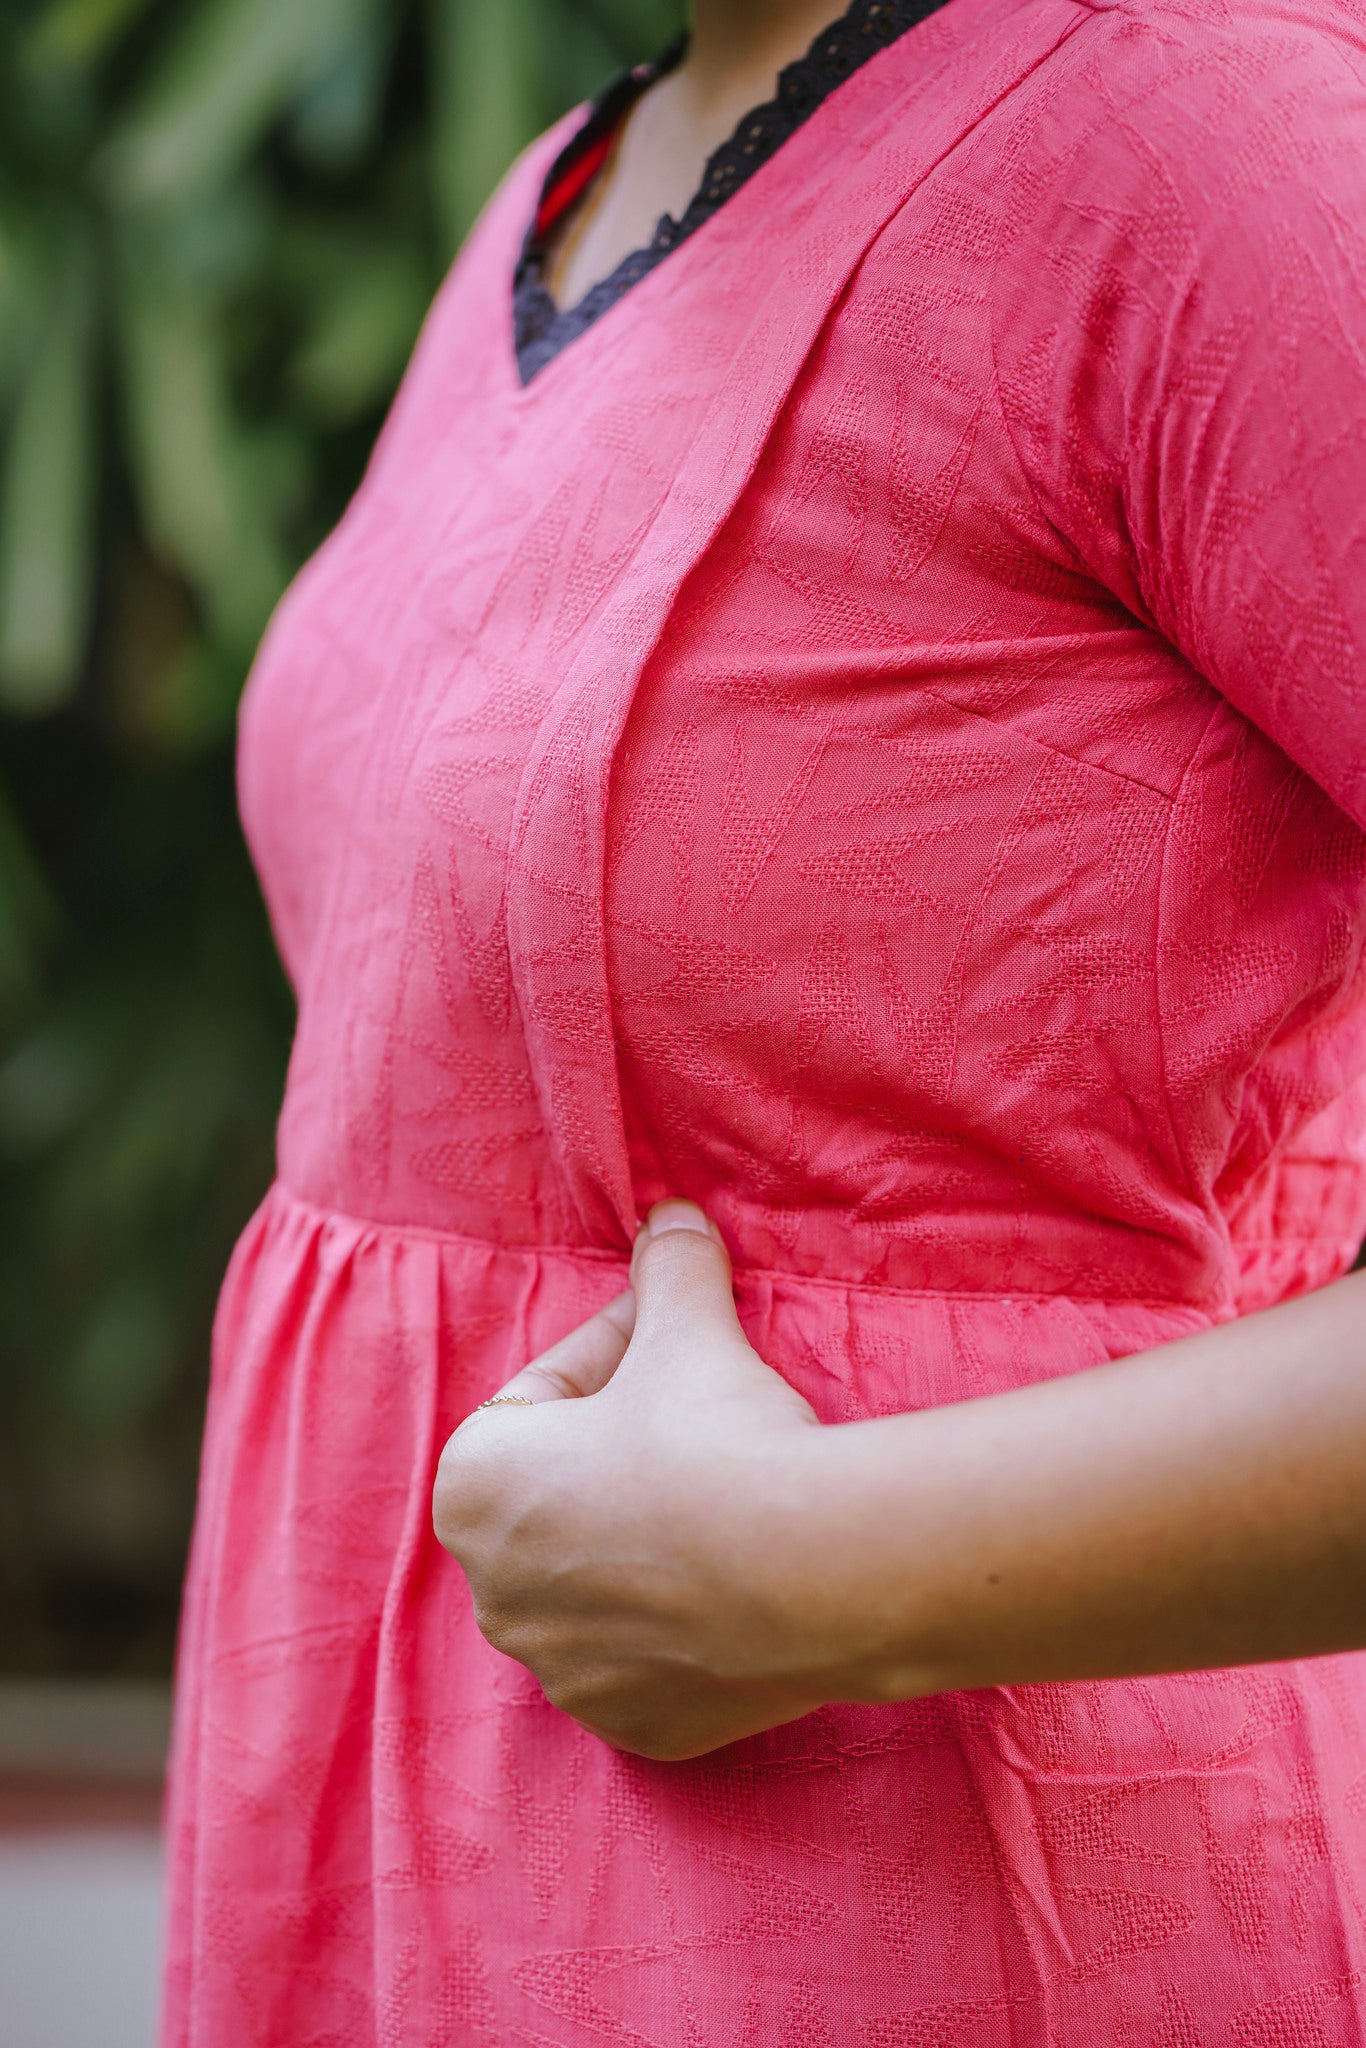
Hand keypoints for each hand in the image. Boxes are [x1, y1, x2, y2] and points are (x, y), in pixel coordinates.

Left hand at [432, 1200, 850, 1759]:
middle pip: (563, 1495)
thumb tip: (670, 1216)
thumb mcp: (686, 1326)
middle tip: (702, 1411)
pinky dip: (683, 1623)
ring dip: (647, 1539)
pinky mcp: (634, 1728)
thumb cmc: (714, 1437)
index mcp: (474, 1486)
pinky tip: (737, 1580)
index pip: (541, 1398)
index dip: (614, 1356)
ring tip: (727, 1496)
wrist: (806, 1573)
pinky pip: (649, 1662)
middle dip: (621, 1450)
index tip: (675, 1339)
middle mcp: (494, 1593)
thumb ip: (668, 1267)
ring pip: (602, 1583)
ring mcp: (563, 1673)